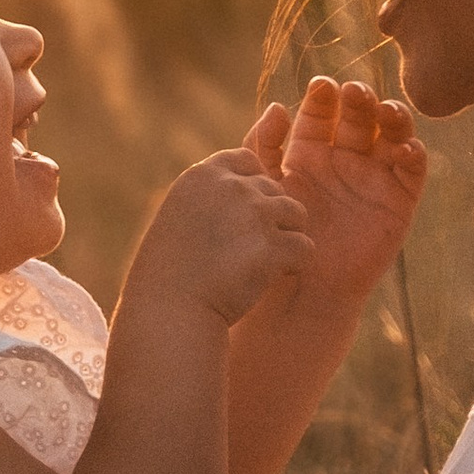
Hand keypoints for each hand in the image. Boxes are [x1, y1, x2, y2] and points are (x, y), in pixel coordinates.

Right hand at [124, 150, 314, 328]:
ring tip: (265, 264)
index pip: (246, 161)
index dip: (252, 186)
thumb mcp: (179, 220)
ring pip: (297, 213)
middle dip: (271, 216)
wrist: (168, 313)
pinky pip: (305, 247)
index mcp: (200, 176)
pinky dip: (294, 265)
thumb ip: (211, 198)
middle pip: (275, 188)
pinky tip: (273, 278)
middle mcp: (229, 186)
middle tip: (251, 250)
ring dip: (286, 237)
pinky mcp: (271, 246)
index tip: (242, 216)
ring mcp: (253, 213)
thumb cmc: (169, 275)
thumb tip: (251, 188)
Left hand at [245, 79, 428, 306]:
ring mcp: (374, 178)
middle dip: (359, 100)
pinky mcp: (399, 202)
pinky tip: (405, 146)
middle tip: (354, 92)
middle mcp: (345, 160)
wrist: (301, 291)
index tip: (321, 87)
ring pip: (391, 136)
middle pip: (359, 117)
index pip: (322, 113)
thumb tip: (276, 105)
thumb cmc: (276, 242)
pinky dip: (413, 154)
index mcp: (309, 153)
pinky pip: (412, 172)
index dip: (324, 98)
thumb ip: (263, 146)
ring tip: (386, 110)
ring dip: (393, 118)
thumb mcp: (263, 189)